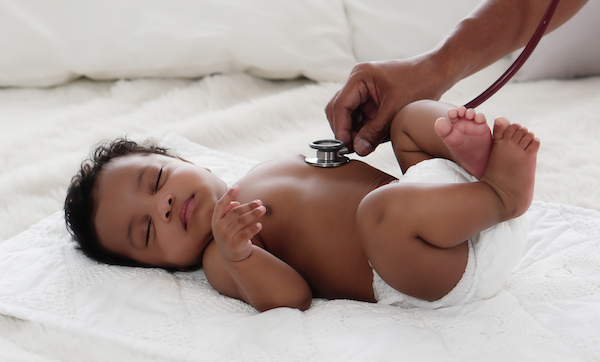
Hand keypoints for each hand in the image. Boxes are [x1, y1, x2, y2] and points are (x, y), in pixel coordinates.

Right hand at [211, 185, 265, 261]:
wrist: (234, 258)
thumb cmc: (233, 235)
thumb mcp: (228, 224)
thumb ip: (230, 212)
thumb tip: (235, 203)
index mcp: (216, 220)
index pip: (221, 205)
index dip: (228, 195)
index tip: (237, 186)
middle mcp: (218, 228)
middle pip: (235, 212)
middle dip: (248, 206)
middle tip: (260, 202)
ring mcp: (226, 237)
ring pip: (241, 222)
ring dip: (253, 214)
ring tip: (263, 209)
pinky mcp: (234, 246)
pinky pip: (245, 235)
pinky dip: (253, 229)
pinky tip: (260, 224)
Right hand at [325, 56, 447, 155]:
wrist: (437, 72)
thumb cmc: (419, 83)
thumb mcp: (395, 110)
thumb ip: (375, 131)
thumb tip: (358, 150)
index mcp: (360, 77)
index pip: (340, 106)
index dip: (341, 128)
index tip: (346, 146)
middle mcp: (357, 81)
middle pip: (338, 110)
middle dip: (345, 130)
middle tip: (354, 149)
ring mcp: (362, 89)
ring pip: (347, 115)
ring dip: (354, 131)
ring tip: (366, 144)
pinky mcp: (370, 97)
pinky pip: (359, 116)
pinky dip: (363, 128)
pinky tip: (373, 138)